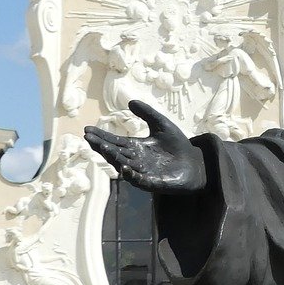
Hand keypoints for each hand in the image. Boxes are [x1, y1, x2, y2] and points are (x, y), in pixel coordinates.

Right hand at [83, 100, 206, 193]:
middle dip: (102, 146)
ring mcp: (143, 173)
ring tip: (103, 148)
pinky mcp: (154, 183)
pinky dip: (131, 175)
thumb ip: (148, 114)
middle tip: (89, 137)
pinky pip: (140, 180)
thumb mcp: (162, 125)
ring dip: (113, 158)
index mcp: (136, 148)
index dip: (102, 136)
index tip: (87, 130)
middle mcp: (136, 161)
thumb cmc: (178, 145)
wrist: (196, 164)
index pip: (115, 142)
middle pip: (115, 153)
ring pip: (124, 165)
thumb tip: (130, 101)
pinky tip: (124, 168)